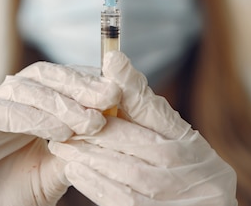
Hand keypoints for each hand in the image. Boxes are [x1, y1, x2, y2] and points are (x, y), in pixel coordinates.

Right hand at [0, 62, 120, 205]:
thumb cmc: (9, 199)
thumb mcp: (52, 174)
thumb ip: (75, 151)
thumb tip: (112, 128)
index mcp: (29, 108)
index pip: (61, 80)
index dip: (90, 81)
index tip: (119, 91)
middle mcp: (6, 102)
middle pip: (45, 75)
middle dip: (79, 84)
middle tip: (110, 97)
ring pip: (23, 88)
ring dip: (60, 103)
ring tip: (90, 122)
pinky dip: (30, 117)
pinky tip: (59, 132)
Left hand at [49, 51, 237, 205]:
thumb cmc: (185, 171)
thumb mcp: (174, 138)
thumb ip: (144, 106)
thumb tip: (113, 60)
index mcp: (188, 142)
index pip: (156, 110)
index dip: (131, 86)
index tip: (109, 62)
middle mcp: (187, 165)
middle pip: (137, 140)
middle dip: (97, 129)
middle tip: (65, 121)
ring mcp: (174, 193)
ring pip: (127, 170)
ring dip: (90, 155)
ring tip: (62, 145)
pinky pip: (123, 199)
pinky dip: (96, 183)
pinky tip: (74, 171)